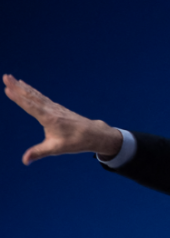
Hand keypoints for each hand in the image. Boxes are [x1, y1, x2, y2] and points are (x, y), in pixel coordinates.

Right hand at [3, 74, 122, 164]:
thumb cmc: (76, 141)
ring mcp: (55, 107)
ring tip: (12, 78)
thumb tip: (24, 161)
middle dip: (17, 87)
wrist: (94, 133)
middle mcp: (51, 110)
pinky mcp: (57, 108)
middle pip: (32, 96)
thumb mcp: (56, 148)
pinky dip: (33, 91)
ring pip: (37, 95)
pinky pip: (42, 97)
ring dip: (23, 87)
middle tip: (5, 77)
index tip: (7, 89)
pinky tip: (28, 88)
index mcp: (50, 118)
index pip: (30, 106)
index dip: (18, 98)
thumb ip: (38, 152)